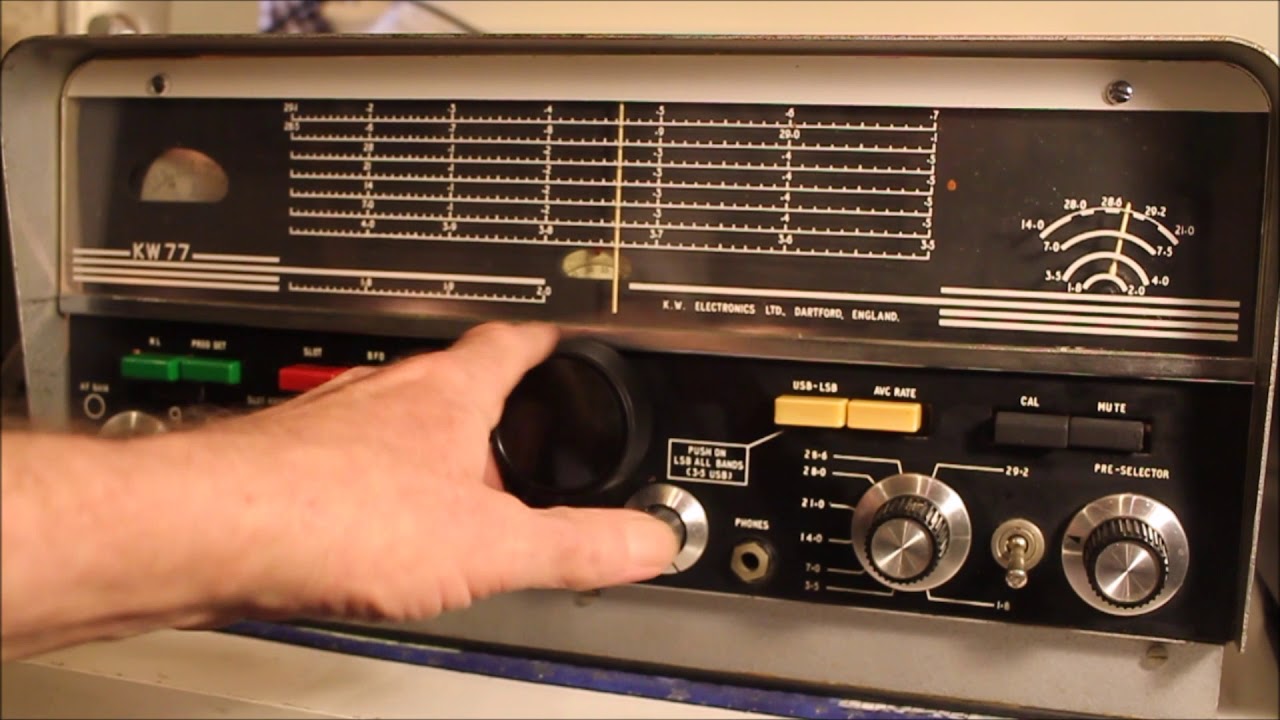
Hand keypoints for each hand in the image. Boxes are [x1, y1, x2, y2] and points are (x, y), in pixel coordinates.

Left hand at [206, 321, 677, 621]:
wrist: (208, 531)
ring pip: (395, 421)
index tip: (563, 336)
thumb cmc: (332, 516)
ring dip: (427, 448)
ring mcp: (331, 422)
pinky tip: (370, 525)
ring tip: (449, 492)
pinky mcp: (286, 460)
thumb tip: (648, 541)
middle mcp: (386, 393)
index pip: (511, 342)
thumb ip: (576, 546)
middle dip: (489, 409)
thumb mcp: (488, 546)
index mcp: (446, 395)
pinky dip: (373, 485)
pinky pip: (347, 461)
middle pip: (453, 382)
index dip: (547, 339)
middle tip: (516, 439)